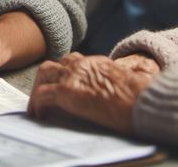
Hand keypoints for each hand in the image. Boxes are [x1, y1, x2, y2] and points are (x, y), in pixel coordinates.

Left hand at [27, 53, 155, 134]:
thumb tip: (140, 78)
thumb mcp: (132, 82)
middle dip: (48, 78)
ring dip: (38, 88)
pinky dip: (37, 104)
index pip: (75, 62)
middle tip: (45, 94)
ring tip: (37, 106)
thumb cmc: (141, 96)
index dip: (66, 73)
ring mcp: (73, 76)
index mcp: (98, 63)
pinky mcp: (66, 91)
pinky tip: (38, 115)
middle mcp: (83, 65)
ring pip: (44, 73)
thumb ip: (125, 80)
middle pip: (57, 64)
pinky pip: (42, 94)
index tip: (63, 85)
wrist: (138, 99)